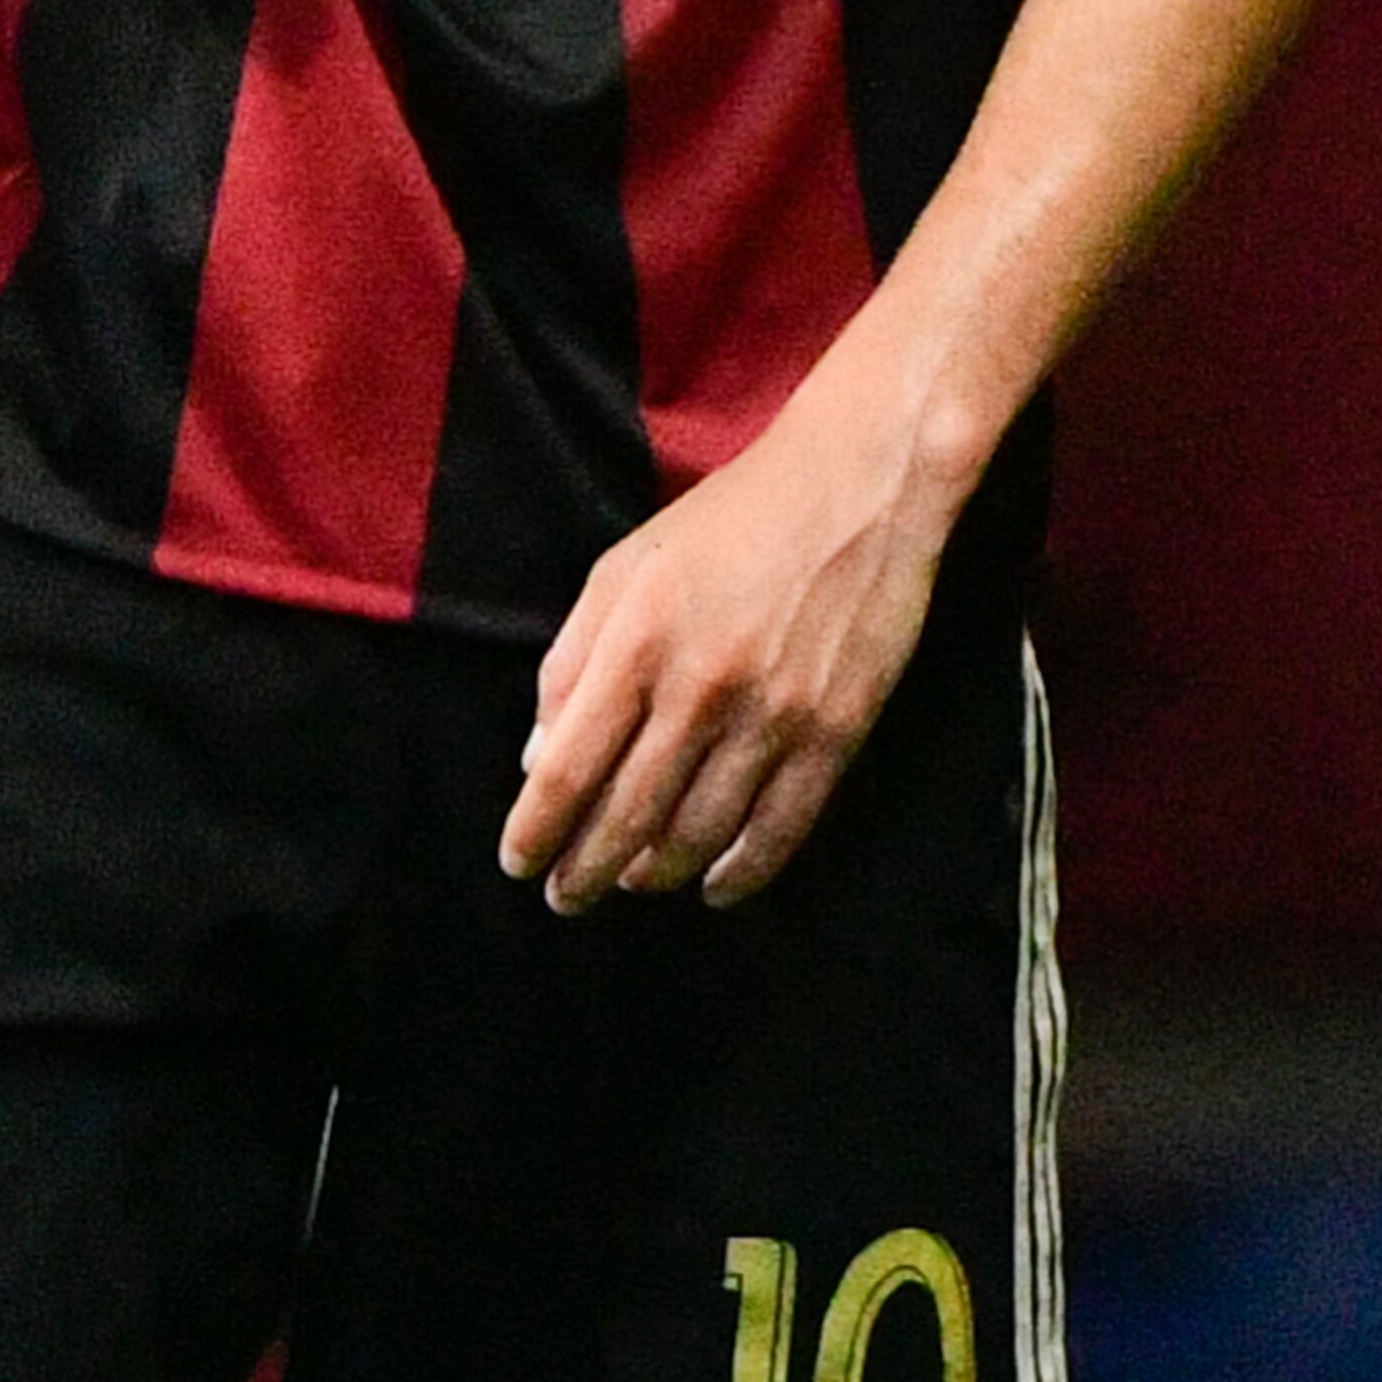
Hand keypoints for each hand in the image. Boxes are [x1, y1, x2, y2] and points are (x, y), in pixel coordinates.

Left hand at [503, 379, 951, 914]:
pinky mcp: (836, 732)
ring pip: (699, 834)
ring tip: (633, 882)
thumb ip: (572, 662)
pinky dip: (742, 872)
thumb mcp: (624, 569)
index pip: (568, 770)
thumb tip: (540, 759)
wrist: (859, 484)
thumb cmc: (728, 521)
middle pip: (627, 816)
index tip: (521, 863)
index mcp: (637, 643)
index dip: (537, 831)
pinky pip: (781, 828)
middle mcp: (700, 688)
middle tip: (568, 896)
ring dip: (656, 874)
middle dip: (586, 871)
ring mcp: (773, 716)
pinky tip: (714, 886)